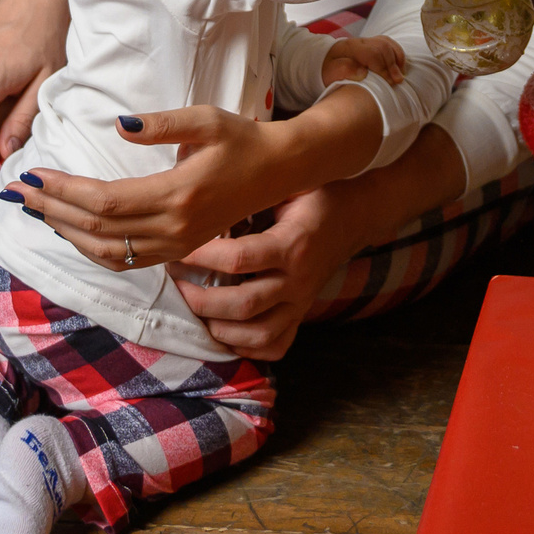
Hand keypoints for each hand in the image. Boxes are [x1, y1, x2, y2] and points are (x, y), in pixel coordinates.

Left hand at [0, 105, 297, 271]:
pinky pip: (126, 260)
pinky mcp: (180, 251)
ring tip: (36, 210)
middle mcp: (175, 228)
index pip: (104, 201)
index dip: (63, 190)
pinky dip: (91, 250)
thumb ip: (161, 124)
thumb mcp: (206, 119)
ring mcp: (177, 245)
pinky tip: (72, 231)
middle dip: (52, 209)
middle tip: (18, 191)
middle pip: (97, 229)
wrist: (281, 171)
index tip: (33, 174)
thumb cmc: (242, 139)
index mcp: (178, 194)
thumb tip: (117, 124)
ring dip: (66, 233)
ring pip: (107, 252)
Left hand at [167, 184, 367, 359]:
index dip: (201, 256)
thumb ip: (253, 193)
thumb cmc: (316, 196)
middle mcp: (298, 280)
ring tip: (196, 309)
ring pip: (257, 334)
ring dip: (219, 328)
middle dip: (201, 299)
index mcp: (292, 244)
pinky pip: (275, 346)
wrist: (356, 217)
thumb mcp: (289, 185)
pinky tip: (226, 330)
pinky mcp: (302, 315)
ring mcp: (301, 303)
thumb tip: (206, 196)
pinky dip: (246, 347)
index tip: (178, 249)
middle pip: (243, 305)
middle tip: (178, 283)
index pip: (238, 259)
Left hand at [320, 35, 406, 88]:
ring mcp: (367, 40)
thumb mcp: (330, 73)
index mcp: (349, 48)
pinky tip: (399, 66)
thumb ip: (344, 71)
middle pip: (382, 47)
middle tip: (397, 81)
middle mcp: (360, 41)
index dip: (383, 69)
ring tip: (400, 74)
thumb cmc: (329, 70)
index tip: (388, 83)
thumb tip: (363, 72)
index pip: (372, 54)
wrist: (325, 61)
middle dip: (392, 65)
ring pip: (387, 43)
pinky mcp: (372, 42)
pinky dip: (397, 53)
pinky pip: (389, 42)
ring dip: (397, 59)